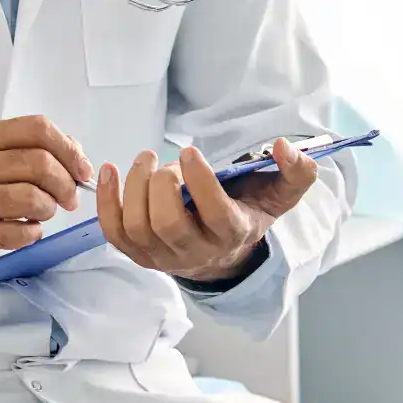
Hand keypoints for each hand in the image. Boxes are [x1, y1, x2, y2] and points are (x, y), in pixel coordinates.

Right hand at [0, 116, 92, 283]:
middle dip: (64, 183)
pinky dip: (32, 233)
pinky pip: (16, 231)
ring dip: (48, 209)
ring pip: (29, 196)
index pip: (36, 128)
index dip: (68, 149)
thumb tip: (75, 151)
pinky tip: (28, 231)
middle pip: (38, 162)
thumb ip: (34, 150)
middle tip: (68, 199)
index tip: (82, 170)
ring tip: (43, 214)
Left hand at [95, 140, 318, 281]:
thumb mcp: (279, 195)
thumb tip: (283, 145)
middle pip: (168, 224)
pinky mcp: (138, 255)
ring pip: (139, 227)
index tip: (191, 152)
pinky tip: (109, 171)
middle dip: (162, 185)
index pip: (214, 214)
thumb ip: (296, 172)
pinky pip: (114, 232)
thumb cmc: (247, 213)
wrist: (223, 254)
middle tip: (166, 161)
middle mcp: (195, 252)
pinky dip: (106, 200)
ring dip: (134, 187)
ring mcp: (163, 257)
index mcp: (231, 234)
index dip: (200, 182)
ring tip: (146, 160)